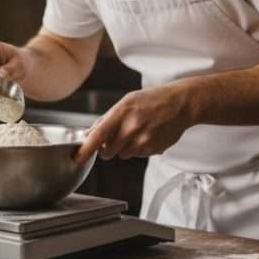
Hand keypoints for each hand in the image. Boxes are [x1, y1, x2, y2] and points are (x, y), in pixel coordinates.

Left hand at [74, 83, 192, 164]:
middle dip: (108, 148)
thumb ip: (107, 118)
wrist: (182, 103)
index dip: (85, 149)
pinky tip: (149, 134)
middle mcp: (132, 127)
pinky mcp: (153, 149)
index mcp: (122, 111)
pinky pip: (137, 155)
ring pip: (122, 155)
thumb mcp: (127, 101)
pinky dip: (139, 148)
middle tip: (117, 136)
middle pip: (108, 152)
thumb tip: (89, 135)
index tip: (76, 158)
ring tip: (138, 131)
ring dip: (125, 148)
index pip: (98, 135)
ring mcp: (143, 139)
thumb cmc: (152, 99)